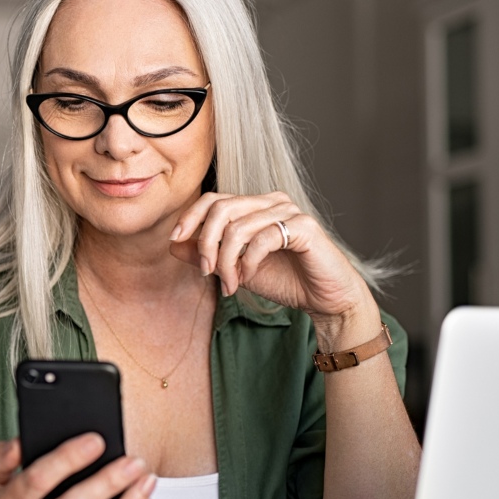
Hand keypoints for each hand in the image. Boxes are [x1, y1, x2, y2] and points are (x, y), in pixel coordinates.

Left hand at [168, 191, 377, 347]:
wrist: (324, 300)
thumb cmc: (285, 280)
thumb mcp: (236, 269)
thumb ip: (207, 255)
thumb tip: (174, 243)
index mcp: (255, 206)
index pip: (214, 199)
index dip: (190, 217)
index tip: (175, 240)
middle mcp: (272, 201)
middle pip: (222, 208)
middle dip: (206, 242)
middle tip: (206, 272)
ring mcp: (290, 211)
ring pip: (239, 226)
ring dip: (227, 261)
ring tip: (231, 284)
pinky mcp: (305, 227)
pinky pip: (263, 238)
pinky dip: (248, 261)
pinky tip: (248, 277)